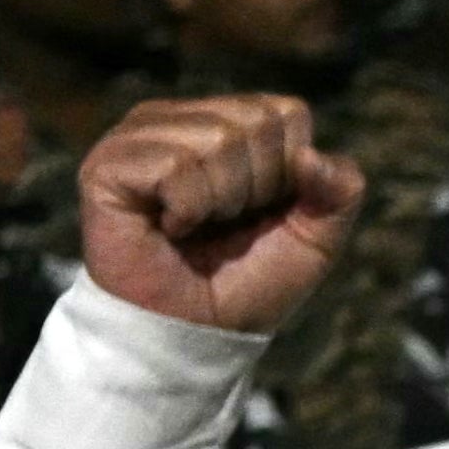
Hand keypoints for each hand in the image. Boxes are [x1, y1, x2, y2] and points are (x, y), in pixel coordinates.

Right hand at [73, 94, 358, 336]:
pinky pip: (175, 166)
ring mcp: (138, 136)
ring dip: (220, 202)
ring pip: (217, 139)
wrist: (193, 335)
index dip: (288, 174)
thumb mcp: (316, 237)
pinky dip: (187, 210)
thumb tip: (313, 155)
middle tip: (221, 225)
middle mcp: (179, 119)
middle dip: (255, 188)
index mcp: (225, 121)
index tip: (257, 213)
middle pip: (255, 122)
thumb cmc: (247, 283)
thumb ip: (340, 190)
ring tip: (193, 228)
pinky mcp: (107, 164)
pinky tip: (167, 229)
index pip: (286, 113)